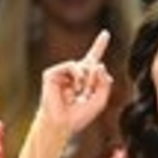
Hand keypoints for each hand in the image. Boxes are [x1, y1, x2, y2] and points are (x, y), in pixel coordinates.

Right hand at [36, 30, 113, 149]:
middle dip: (95, 79)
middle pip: (93, 64)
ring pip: (84, 65)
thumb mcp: (100, 100)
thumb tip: (100, 65)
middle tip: (88, 93)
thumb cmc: (79, 116)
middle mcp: (73, 74)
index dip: (99, 46)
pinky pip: (72, 65)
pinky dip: (78, 76)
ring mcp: (62, 73)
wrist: (61, 124)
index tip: (106, 33)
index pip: (93, 60)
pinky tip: (75, 88)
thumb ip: (105, 83)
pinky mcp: (52, 73)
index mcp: (84, 79)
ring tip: (81, 92)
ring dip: (88, 79)